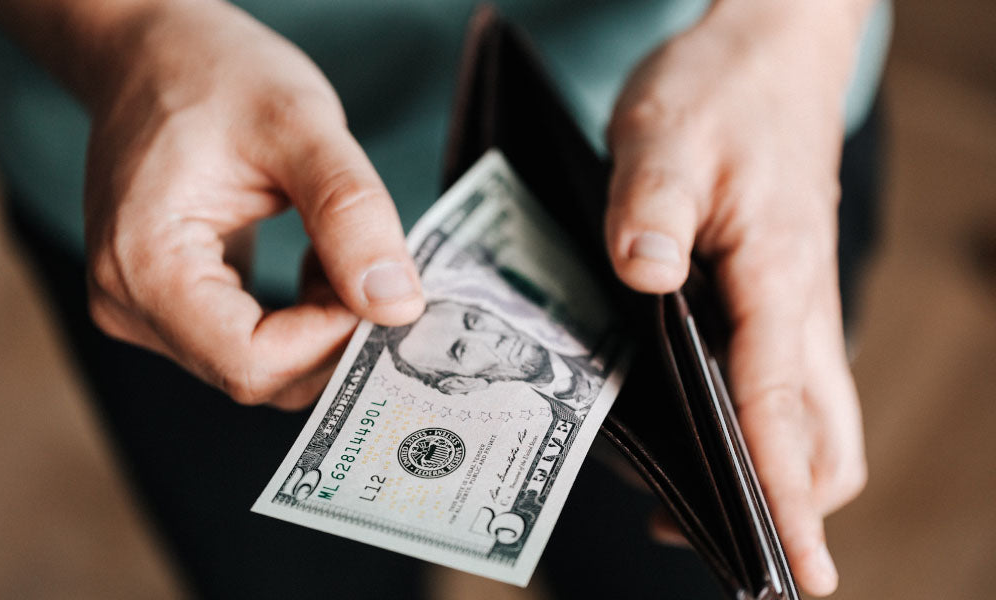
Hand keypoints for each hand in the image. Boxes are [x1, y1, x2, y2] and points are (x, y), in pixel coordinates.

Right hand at [83, 1, 423, 409]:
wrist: (155, 54)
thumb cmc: (214, 74)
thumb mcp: (300, 125)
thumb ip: (351, 214)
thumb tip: (396, 305)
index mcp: (144, 264)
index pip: (252, 361)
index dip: (331, 340)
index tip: (380, 288)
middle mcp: (129, 303)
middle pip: (257, 374)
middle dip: (333, 335)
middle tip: (376, 271)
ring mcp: (144, 309)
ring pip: (260, 366)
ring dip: (321, 327)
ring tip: (339, 253)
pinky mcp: (169, 305)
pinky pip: (250, 345)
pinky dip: (302, 319)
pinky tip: (317, 265)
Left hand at [607, 3, 869, 594]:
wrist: (770, 48)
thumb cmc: (722, 87)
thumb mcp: (666, 133)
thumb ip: (650, 207)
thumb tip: (644, 277)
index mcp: (779, 274)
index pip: (783, 407)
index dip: (786, 496)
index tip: (795, 572)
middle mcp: (800, 302)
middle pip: (823, 433)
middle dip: (791, 502)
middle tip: (733, 551)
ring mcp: (795, 300)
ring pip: (812, 411)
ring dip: (778, 468)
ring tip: (703, 507)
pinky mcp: (778, 290)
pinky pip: (786, 377)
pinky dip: (762, 422)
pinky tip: (700, 426)